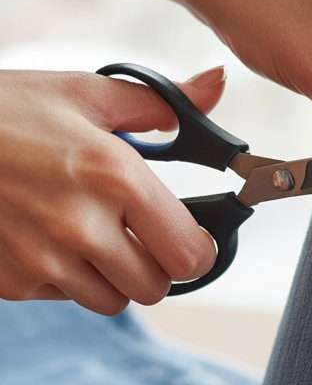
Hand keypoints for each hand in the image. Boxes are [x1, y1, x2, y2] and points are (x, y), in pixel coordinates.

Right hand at [0, 66, 223, 313]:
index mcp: (113, 175)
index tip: (192, 237)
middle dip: (156, 264)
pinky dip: (66, 276)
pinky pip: (65, 297)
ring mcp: (44, 259)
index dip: (199, 249)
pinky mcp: (14, 282)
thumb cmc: (7, 110)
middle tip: (140, 234)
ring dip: (113, 276)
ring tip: (91, 233)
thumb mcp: (83, 94)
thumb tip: (217, 84)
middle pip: (157, 287)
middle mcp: (82, 225)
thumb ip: (160, 103)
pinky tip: (47, 236)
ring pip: (113, 300)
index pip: (189, 252)